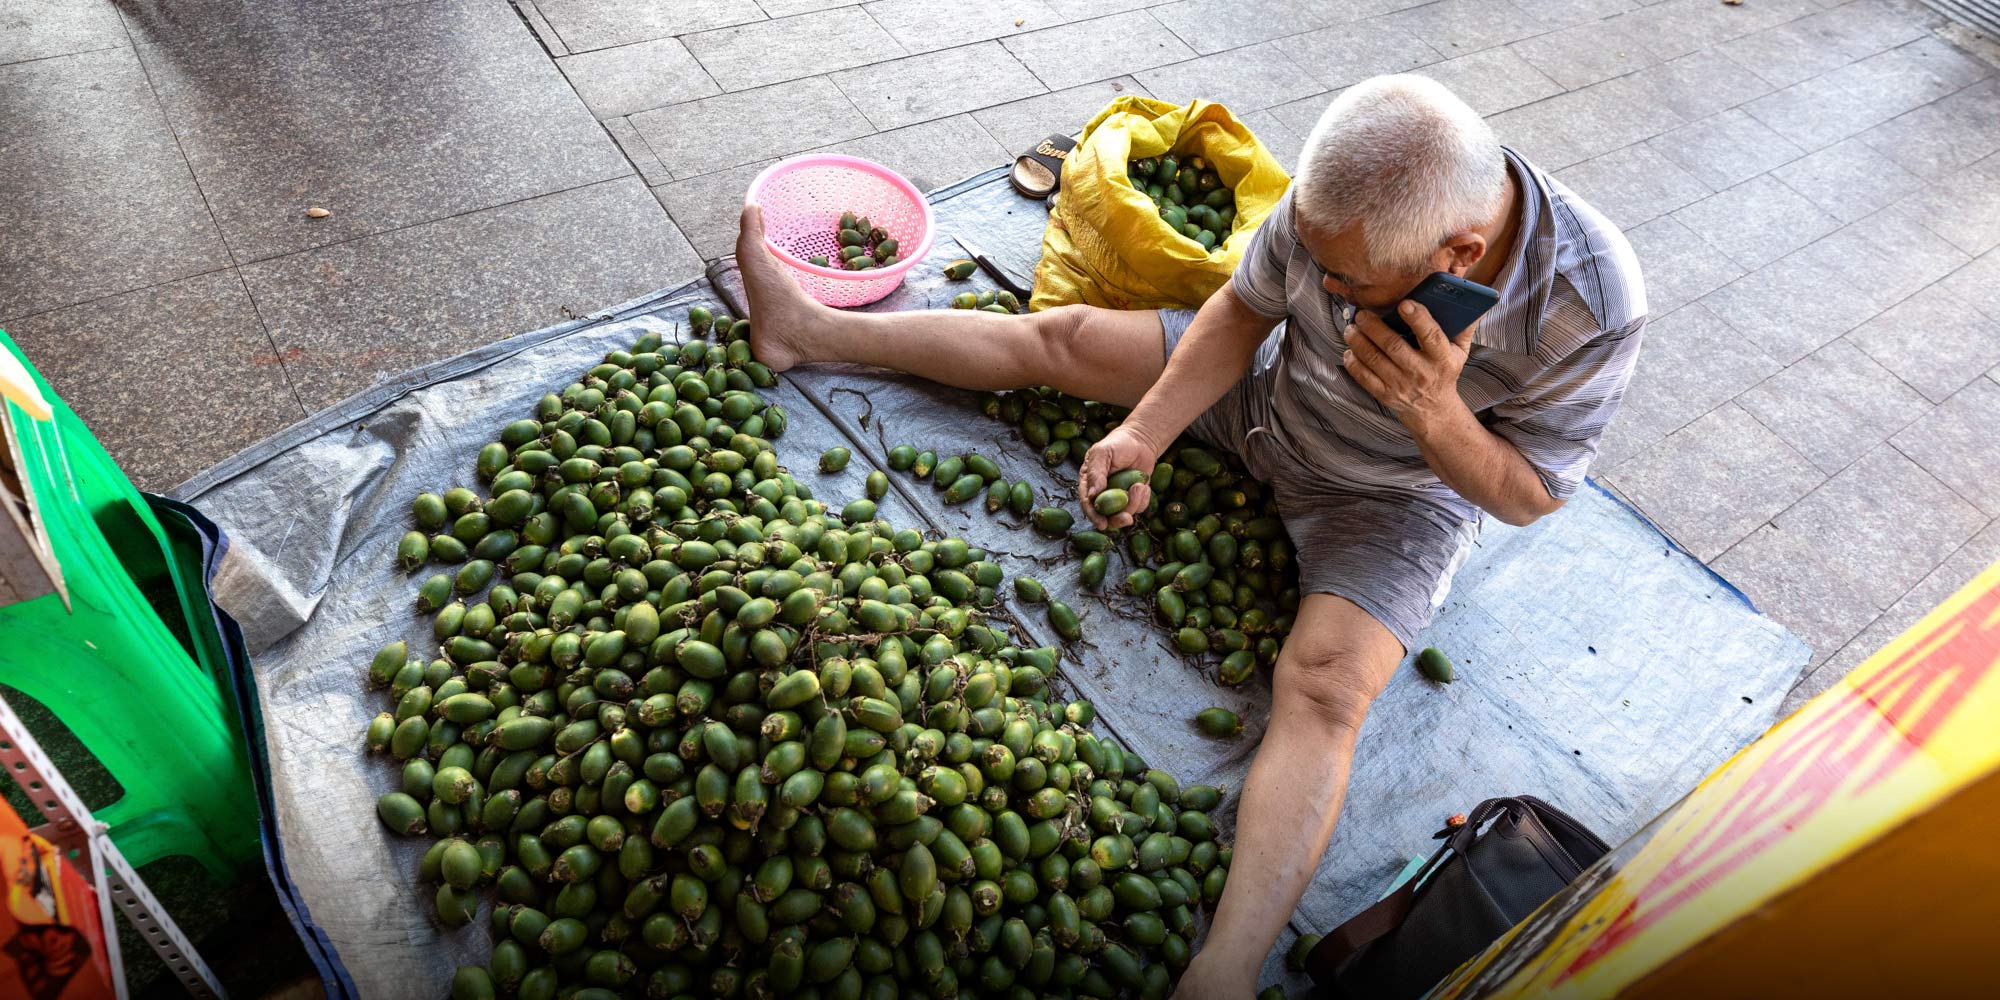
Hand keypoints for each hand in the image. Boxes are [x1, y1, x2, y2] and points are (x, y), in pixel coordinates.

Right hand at [1078, 425, 1160, 529]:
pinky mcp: (1133, 498)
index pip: (1087, 504)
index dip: (1093, 516)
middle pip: (1105, 516)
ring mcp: (1118, 498)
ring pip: (1124, 513)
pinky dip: (1143, 499)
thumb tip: (1092, 495)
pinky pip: (1139, 508)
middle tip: (1127, 518)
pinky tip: (1143, 485)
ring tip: (1139, 485)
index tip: (1102, 524)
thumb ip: (1095, 473)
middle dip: (1116, 519)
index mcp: (1089, 483)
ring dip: (1134, 503)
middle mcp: (1102, 494)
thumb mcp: (1102, 453)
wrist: (1141, 441)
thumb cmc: (1117, 443)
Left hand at [1341, 301, 1473, 431]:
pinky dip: (1353, 362)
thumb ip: (1464, 326)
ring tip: (1351, 328)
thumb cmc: (1444, 372)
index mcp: (1442, 359)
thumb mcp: (1460, 352)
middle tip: (1362, 314)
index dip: (1418, 319)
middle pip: (1394, 347)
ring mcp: (1401, 385)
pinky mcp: (1385, 395)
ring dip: (1358, 341)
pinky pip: (1363, 377)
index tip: (1404, 304)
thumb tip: (1470, 300)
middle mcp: (1421, 372)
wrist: (1433, 409)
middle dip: (1374, 327)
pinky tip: (1350, 349)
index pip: (1432, 336)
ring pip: (1374, 360)